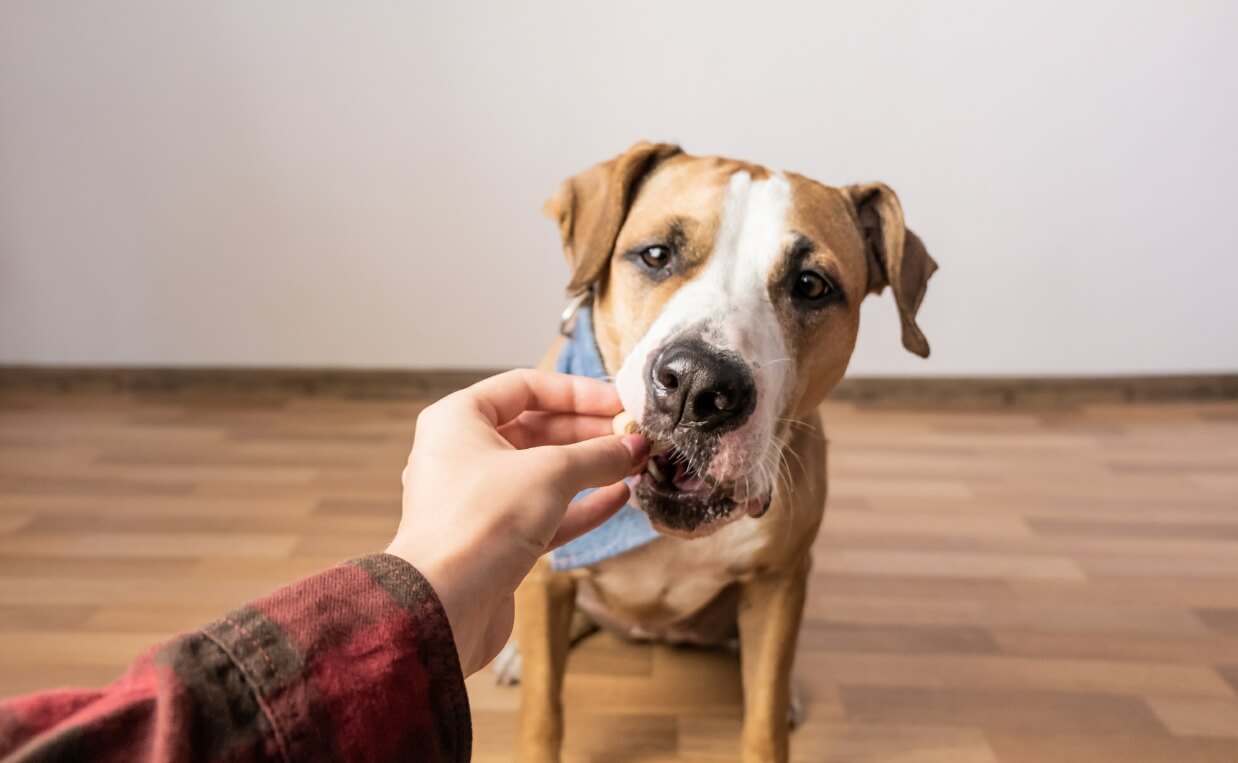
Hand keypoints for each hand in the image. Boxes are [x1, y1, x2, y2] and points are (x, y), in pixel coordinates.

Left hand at [386, 369, 649, 674]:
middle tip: (635, 437)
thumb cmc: (481, 523)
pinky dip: (580, 504)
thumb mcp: (550, 473)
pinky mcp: (494, 541)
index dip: (577, 393)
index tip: (620, 404)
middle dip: (589, 433)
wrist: (445, 607)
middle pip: (536, 429)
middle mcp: (463, 455)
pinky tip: (619, 498)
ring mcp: (478, 500)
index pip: (525, 387)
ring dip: (590, 469)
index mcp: (458, 421)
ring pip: (543, 473)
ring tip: (635, 464)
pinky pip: (544, 512)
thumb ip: (597, 455)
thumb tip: (634, 446)